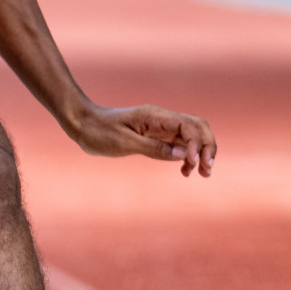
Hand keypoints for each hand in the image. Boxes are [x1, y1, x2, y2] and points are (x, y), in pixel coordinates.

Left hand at [68, 102, 216, 177]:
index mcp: (154, 116)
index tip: (191, 163)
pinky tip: (184, 170)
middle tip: (207, 170)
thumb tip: (182, 154)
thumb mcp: (124, 143)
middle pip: (198, 126)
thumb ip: (154, 148)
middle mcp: (161, 118)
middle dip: (207, 146)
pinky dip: (187, 155)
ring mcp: (160, 126)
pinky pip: (180, 142)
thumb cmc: (99, 132)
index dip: (196, 144)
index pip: (188, 125)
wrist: (83, 124)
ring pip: (192, 135)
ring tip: (202, 174)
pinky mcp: (156, 135)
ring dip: (201, 152)